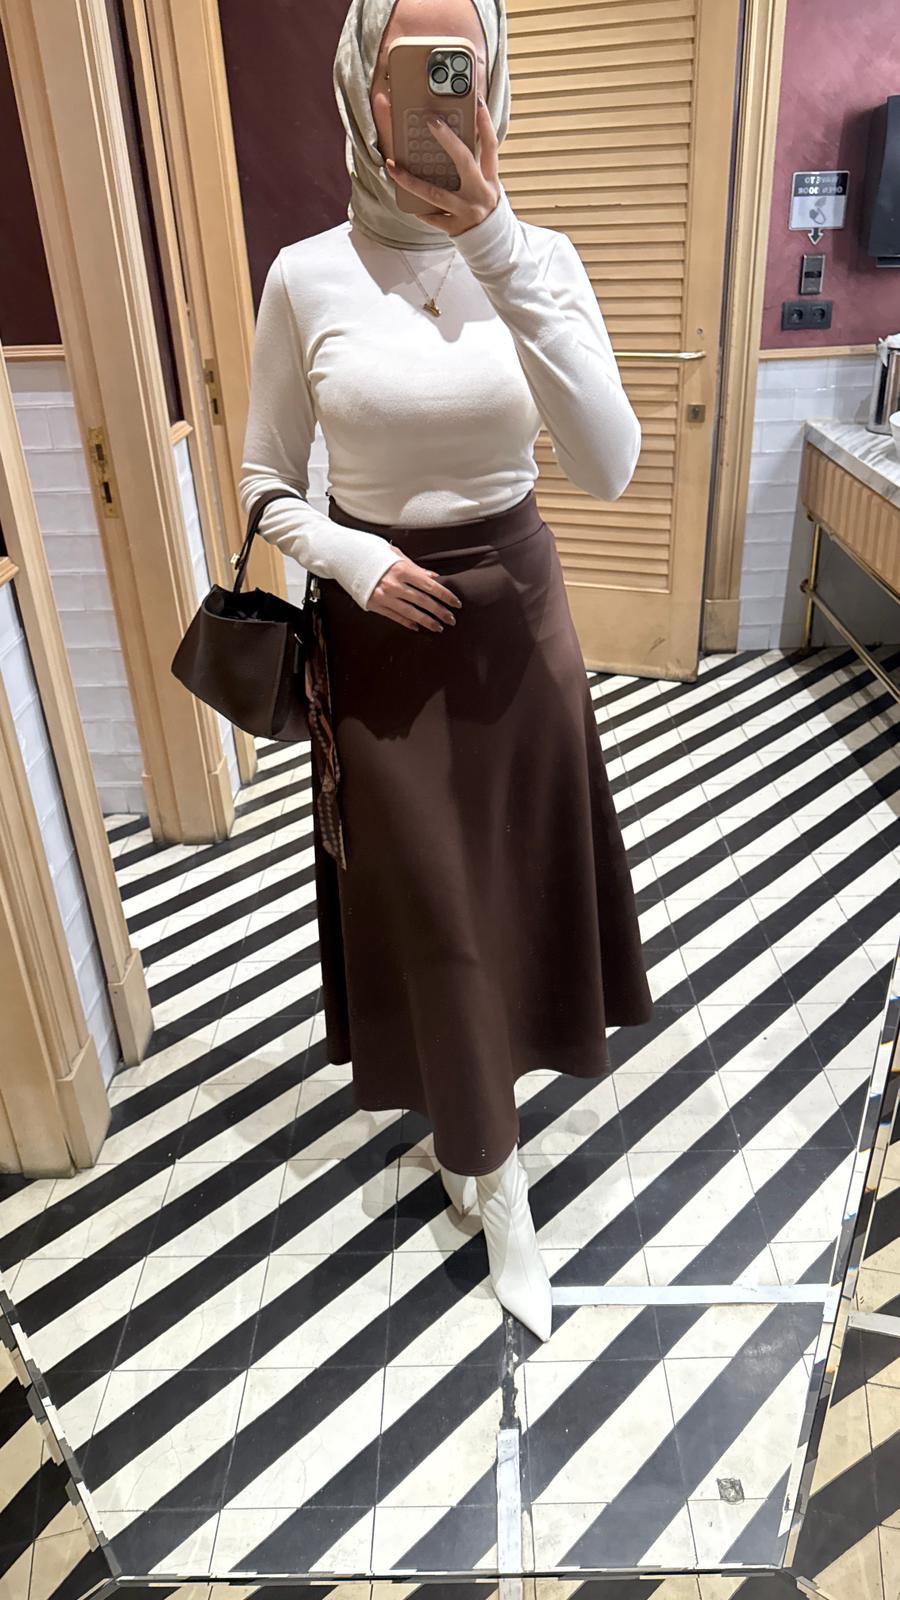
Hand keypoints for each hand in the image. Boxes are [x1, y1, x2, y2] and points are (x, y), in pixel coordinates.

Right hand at [367, 549, 461, 631]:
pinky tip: (418, 627)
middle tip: (451, 619)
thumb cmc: (374, 555)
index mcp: (402, 569)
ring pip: (411, 613)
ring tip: (438, 627)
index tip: (455, 603)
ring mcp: (384, 596)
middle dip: (440, 612)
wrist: (347, 559)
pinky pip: (395, 617)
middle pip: (423, 601)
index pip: (430, 586)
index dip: (445, 596)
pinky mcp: (375, 605)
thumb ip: (416, 568)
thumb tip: (433, 578)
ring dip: (427, 621)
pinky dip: (408, 623)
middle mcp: (394, 584)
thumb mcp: (396, 555)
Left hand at [385, 94, 499, 237]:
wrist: (491, 242)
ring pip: (435, 194)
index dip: (485, 124)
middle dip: (447, 139)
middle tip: (430, 121)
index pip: (490, 146)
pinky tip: (406, 200)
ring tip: (393, 167)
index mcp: (490, 179)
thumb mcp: (488, 183)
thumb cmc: (482, 204)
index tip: (477, 101)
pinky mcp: (455, 228)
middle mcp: (480, 193)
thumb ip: (476, 162)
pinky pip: (432, 217)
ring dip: (411, 181)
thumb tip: (458, 133)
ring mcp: (467, 211)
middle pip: (464, 161)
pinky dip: (420, 211)